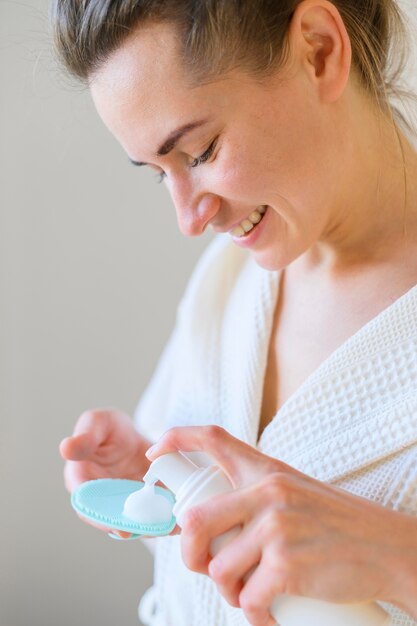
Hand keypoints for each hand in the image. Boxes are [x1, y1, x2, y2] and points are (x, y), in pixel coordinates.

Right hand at [60, 408, 151, 537]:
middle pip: (110, 519)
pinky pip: (151, 516)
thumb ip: (85, 436)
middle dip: (127, 527)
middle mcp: (100, 499)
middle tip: (143, 530)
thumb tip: (66, 448)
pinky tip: (176, 522)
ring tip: (163, 527)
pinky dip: (163, 521)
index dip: (99, 516)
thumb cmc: (110, 429)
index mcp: (81, 480)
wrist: (134, 436)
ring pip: (132, 522)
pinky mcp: (142, 506)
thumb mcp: (98, 423)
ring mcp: (122, 505)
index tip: (115, 524)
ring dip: (147, 527)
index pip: (85, 504)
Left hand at [146, 426, 416, 625]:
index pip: (214, 439)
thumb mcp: (295, 492)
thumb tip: (209, 523)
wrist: (386, 547)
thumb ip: (256, 498)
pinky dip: (254, 616)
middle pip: (195, 520)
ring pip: (219, 568)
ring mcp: (277, 528)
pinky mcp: (287, 565)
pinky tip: (268, 615)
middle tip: (205, 568)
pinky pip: (248, 600)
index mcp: (267, 470)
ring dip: (229, 592)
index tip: (155, 451)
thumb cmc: (337, 524)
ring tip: (250, 594)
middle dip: (190, 555)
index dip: (178, 438)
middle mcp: (268, 493)